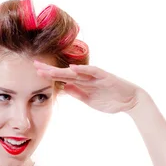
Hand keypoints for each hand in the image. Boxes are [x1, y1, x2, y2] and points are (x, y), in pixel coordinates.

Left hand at [33, 60, 152, 113]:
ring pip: (76, 72)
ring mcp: (96, 76)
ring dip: (61, 70)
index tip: (35, 73)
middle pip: (65, 73)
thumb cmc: (111, 100)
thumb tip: (64, 88)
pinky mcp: (105, 77)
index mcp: (82, 83)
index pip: (63, 78)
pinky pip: (93, 72)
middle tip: (34, 65)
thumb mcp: (90, 100)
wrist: (131, 101)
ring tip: (47, 68)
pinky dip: (83, 70)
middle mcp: (87, 77)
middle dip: (50, 70)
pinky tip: (72, 68)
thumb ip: (78, 93)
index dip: (49, 76)